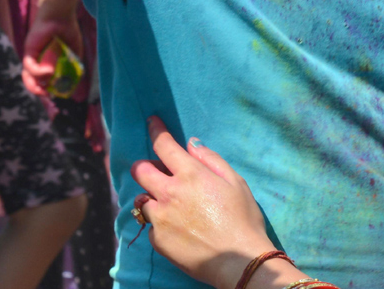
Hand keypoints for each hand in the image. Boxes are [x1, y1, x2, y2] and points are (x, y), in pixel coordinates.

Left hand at [21, 8, 82, 96]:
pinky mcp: (28, 50)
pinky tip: (48, 71)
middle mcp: (37, 62)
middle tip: (48, 93)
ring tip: (49, 81)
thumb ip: (73, 71)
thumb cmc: (68, 33)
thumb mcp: (74, 56)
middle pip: (32, 83)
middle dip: (39, 90)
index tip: (55, 95)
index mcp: (47, 64)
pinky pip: (30, 66)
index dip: (46, 91)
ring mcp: (32, 56)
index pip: (41, 83)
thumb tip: (75, 92)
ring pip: (29, 77)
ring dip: (39, 83)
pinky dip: (39, 72)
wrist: (62, 16)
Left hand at [131, 117, 275, 288]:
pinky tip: (175, 228)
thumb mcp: (235, 182)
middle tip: (153, 169)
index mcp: (190, 174)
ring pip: (140, 199)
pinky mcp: (158, 241)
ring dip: (150, 196)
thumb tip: (191, 144)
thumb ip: (211, 160)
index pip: (164, 145)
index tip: (151, 121)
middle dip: (143, 165)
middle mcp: (169, 193)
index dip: (155, 130)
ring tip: (165, 204)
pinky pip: (150, 225)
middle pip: (140, 170)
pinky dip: (158, 223)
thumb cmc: (243, 219)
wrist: (239, 262)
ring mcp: (160, 218)